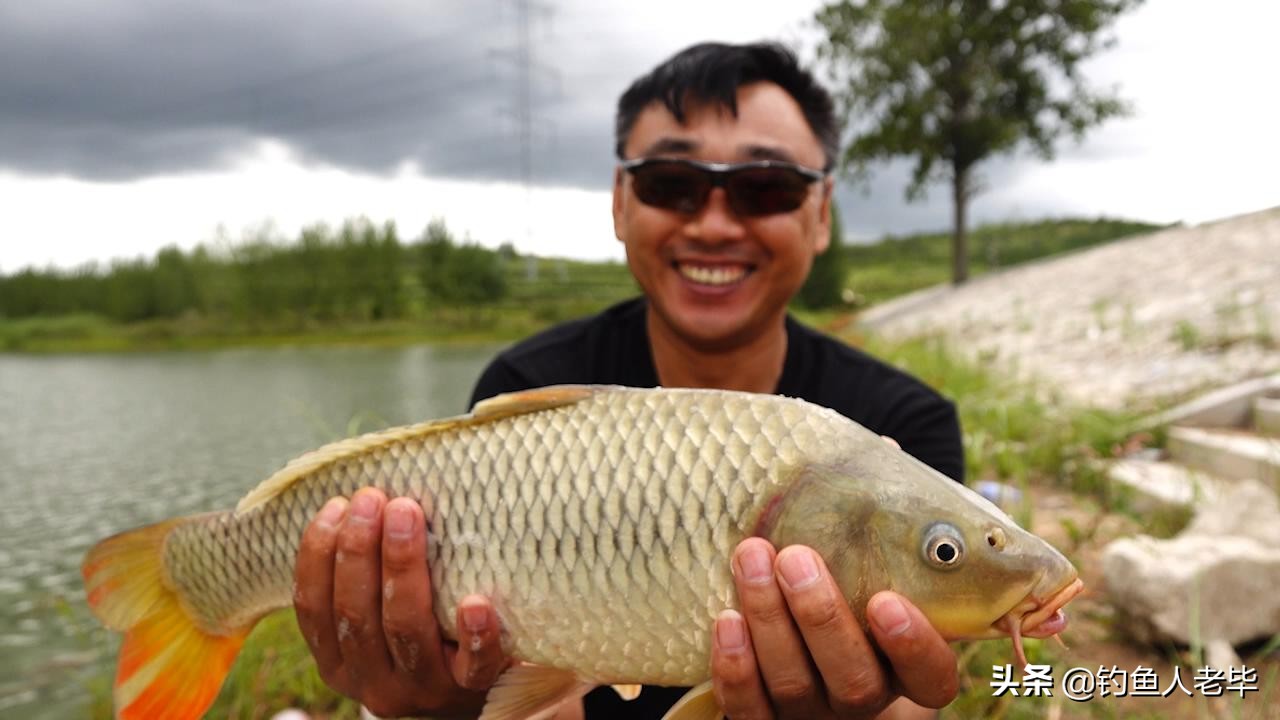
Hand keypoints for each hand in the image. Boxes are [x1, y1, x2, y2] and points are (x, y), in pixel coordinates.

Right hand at [293, 488, 509, 718]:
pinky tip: (476, 602)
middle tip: (373, 498)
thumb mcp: (378, 618)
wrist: (478, 690)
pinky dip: (475, 634)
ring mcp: (424, 689)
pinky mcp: (472, 688)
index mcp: (340, 663)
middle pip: (358, 614)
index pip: (314, 609)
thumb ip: (364, 577)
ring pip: (406, 629)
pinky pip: (474, 665)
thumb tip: (363, 496)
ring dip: (403, 567)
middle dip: (359, 550)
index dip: (318, 555)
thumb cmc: (424, 633)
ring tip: (408, 513)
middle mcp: (374, 683)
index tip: (336, 505)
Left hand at [711, 538, 957, 719]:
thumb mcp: (875, 562)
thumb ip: (886, 520)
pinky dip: (735, 668)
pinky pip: (749, 708)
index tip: (885, 600)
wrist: (802, 651)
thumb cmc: (851, 588)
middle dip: (821, 616)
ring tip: (751, 559)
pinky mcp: (765, 719)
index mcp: (906, 668)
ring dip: (769, 621)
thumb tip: (885, 450)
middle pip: (854, 681)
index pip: (930, 676)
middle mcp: (864, 699)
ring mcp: (813, 714)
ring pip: (796, 687)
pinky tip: (726, 620)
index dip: (914, 645)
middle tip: (795, 557)